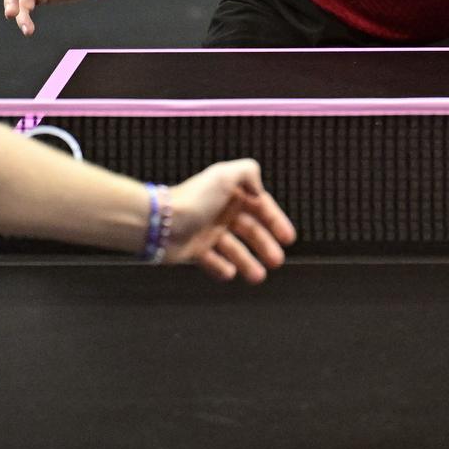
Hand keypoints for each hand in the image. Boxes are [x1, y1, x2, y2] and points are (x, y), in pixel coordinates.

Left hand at [164, 159, 296, 282]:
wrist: (159, 222)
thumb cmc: (193, 199)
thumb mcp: (224, 176)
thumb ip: (248, 172)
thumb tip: (259, 189)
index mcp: (228, 194)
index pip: (259, 207)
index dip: (275, 221)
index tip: (288, 238)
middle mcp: (219, 211)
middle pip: (249, 230)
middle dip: (264, 245)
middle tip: (276, 261)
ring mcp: (206, 231)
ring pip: (234, 249)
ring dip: (247, 262)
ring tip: (257, 276)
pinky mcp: (194, 249)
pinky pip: (213, 261)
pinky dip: (222, 268)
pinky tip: (229, 273)